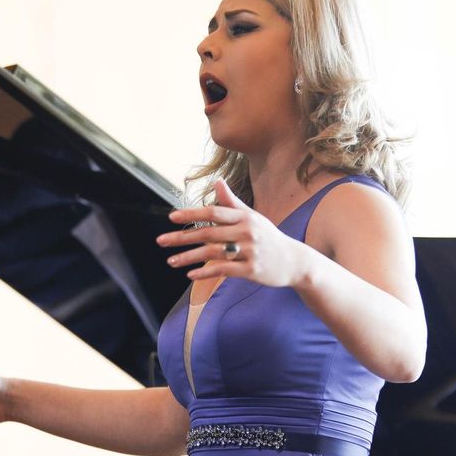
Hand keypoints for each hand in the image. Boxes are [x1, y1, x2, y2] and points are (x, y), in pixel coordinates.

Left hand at [157, 178, 312, 286]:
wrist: (294, 261)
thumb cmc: (268, 236)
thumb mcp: (252, 217)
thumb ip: (231, 202)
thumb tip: (217, 181)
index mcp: (245, 217)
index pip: (213, 213)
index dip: (191, 214)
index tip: (171, 217)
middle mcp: (247, 232)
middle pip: (208, 233)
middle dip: (182, 237)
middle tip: (161, 241)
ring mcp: (249, 251)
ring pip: (212, 253)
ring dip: (189, 257)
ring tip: (171, 261)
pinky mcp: (251, 270)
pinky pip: (223, 270)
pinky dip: (205, 272)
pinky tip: (191, 275)